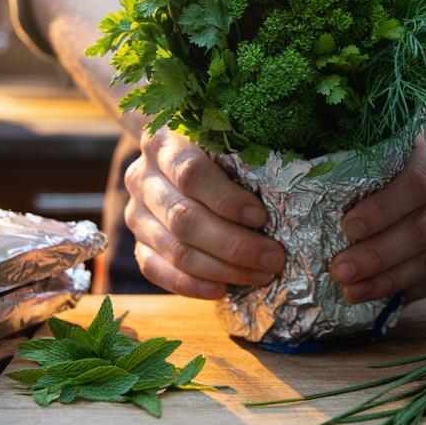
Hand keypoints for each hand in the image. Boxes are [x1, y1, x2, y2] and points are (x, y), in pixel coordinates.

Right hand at [124, 128, 286, 298]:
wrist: (173, 152)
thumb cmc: (214, 145)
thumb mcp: (226, 136)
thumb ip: (246, 154)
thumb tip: (290, 188)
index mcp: (164, 142)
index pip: (191, 174)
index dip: (226, 200)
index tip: (261, 217)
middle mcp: (142, 177)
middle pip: (184, 219)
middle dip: (234, 244)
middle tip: (273, 258)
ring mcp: (135, 211)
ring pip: (175, 249)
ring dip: (221, 269)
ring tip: (260, 274)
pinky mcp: (138, 241)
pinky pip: (156, 270)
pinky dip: (191, 284)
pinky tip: (223, 288)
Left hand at [329, 126, 425, 302]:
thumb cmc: (409, 152)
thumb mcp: (393, 143)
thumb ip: (366, 163)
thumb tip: (315, 203)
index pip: (419, 181)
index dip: (382, 209)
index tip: (346, 228)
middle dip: (379, 253)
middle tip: (341, 271)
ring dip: (391, 279)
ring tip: (353, 290)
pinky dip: (413, 287)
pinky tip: (383, 293)